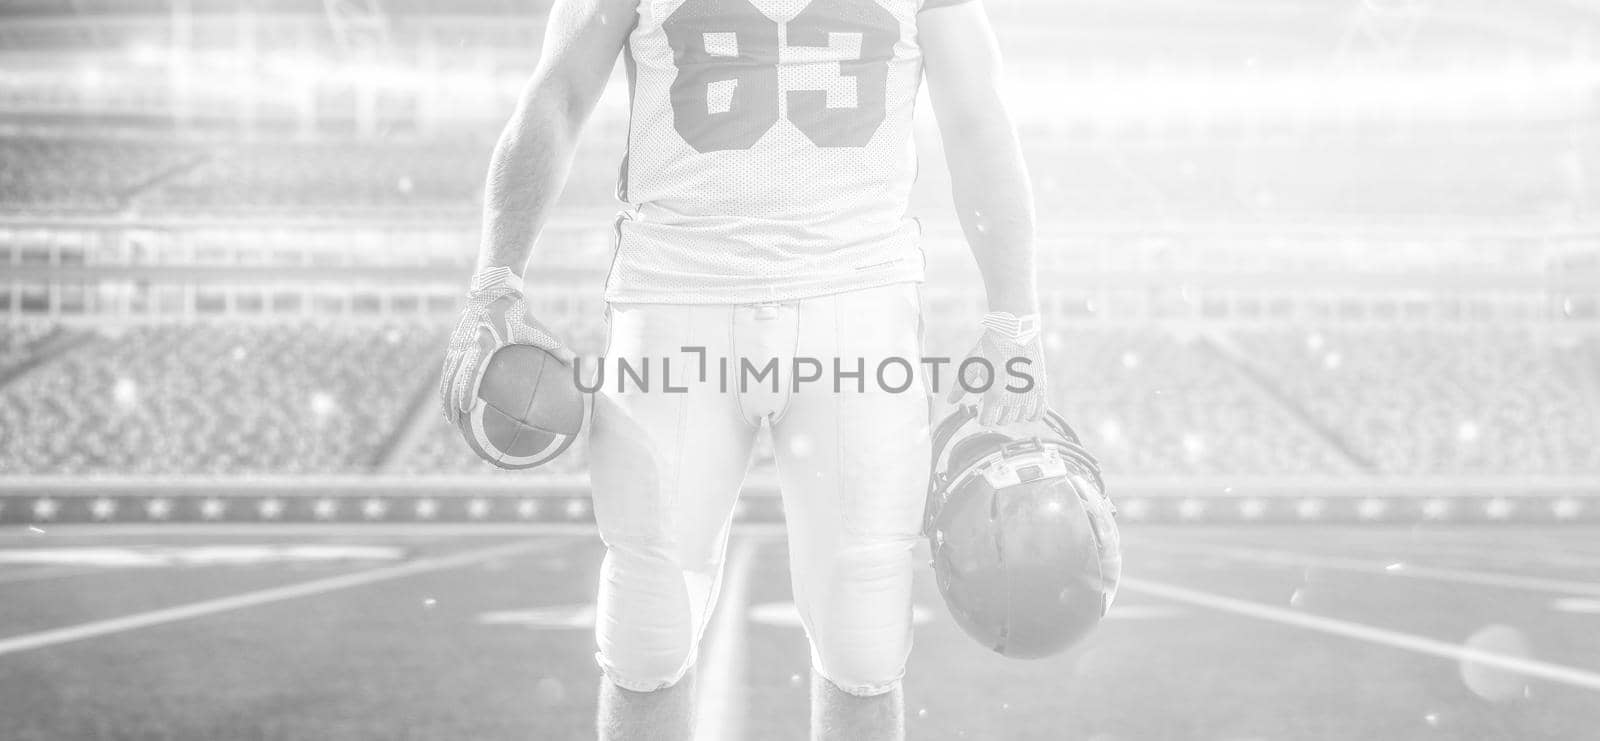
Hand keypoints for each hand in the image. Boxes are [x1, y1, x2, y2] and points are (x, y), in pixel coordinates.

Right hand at [438, 282, 574, 424]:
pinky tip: (451, 397)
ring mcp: (458, 342)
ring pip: (448, 374)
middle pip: (453, 377)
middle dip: (450, 401)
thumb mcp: (536, 328)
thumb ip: (555, 347)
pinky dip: (448, 383)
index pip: (471, 371)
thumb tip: (575, 365)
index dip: (466, 391)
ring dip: (445, 395)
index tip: (467, 409)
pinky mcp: (455, 341)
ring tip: (448, 417)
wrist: (493, 288)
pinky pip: (449, 367)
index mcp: (484, 342)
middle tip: (453, 421)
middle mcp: (466, 344)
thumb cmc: (517, 311)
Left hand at [946, 329, 1049, 426]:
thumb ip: (960, 386)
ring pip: (1021, 419)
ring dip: (1013, 413)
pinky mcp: (1041, 389)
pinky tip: (1024, 404)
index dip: (982, 416)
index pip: (987, 422)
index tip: (981, 406)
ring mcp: (1030, 394)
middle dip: (996, 414)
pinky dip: (1031, 413)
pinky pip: (1039, 413)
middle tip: (994, 400)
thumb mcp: (970, 365)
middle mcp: (1014, 398)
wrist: (1015, 331)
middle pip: (1004, 422)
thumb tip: (951, 401)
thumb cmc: (990, 347)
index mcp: (994, 394)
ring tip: (1008, 400)